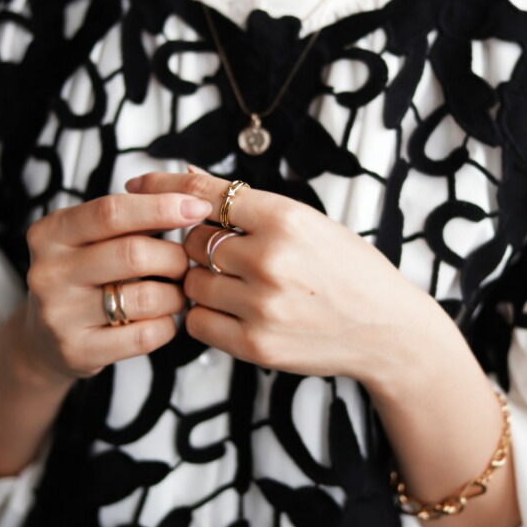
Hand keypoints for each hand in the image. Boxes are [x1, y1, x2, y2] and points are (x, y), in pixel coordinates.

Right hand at [22, 192, 211, 383]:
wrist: (42, 338)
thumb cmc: (82, 276)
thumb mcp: (92, 237)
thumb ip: (132, 215)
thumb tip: (189, 197)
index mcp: (52, 233)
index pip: (111, 211)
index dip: (160, 207)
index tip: (197, 208)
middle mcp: (49, 272)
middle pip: (133, 254)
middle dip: (174, 256)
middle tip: (185, 261)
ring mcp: (60, 315)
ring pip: (146, 297)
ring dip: (176, 294)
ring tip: (176, 291)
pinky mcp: (77, 350)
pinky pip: (146, 335)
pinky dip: (167, 324)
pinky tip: (162, 317)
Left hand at [126, 172, 454, 388]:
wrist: (387, 329)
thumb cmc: (348, 269)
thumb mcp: (310, 222)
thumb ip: (251, 205)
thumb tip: (190, 180)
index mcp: (287, 218)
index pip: (207, 193)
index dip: (167, 186)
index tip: (139, 184)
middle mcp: (271, 259)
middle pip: (192, 241)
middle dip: (198, 243)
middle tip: (221, 251)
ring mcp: (262, 306)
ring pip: (192, 282)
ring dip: (201, 280)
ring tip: (235, 284)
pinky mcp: (257, 346)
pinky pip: (197, 322)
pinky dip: (205, 313)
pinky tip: (232, 309)